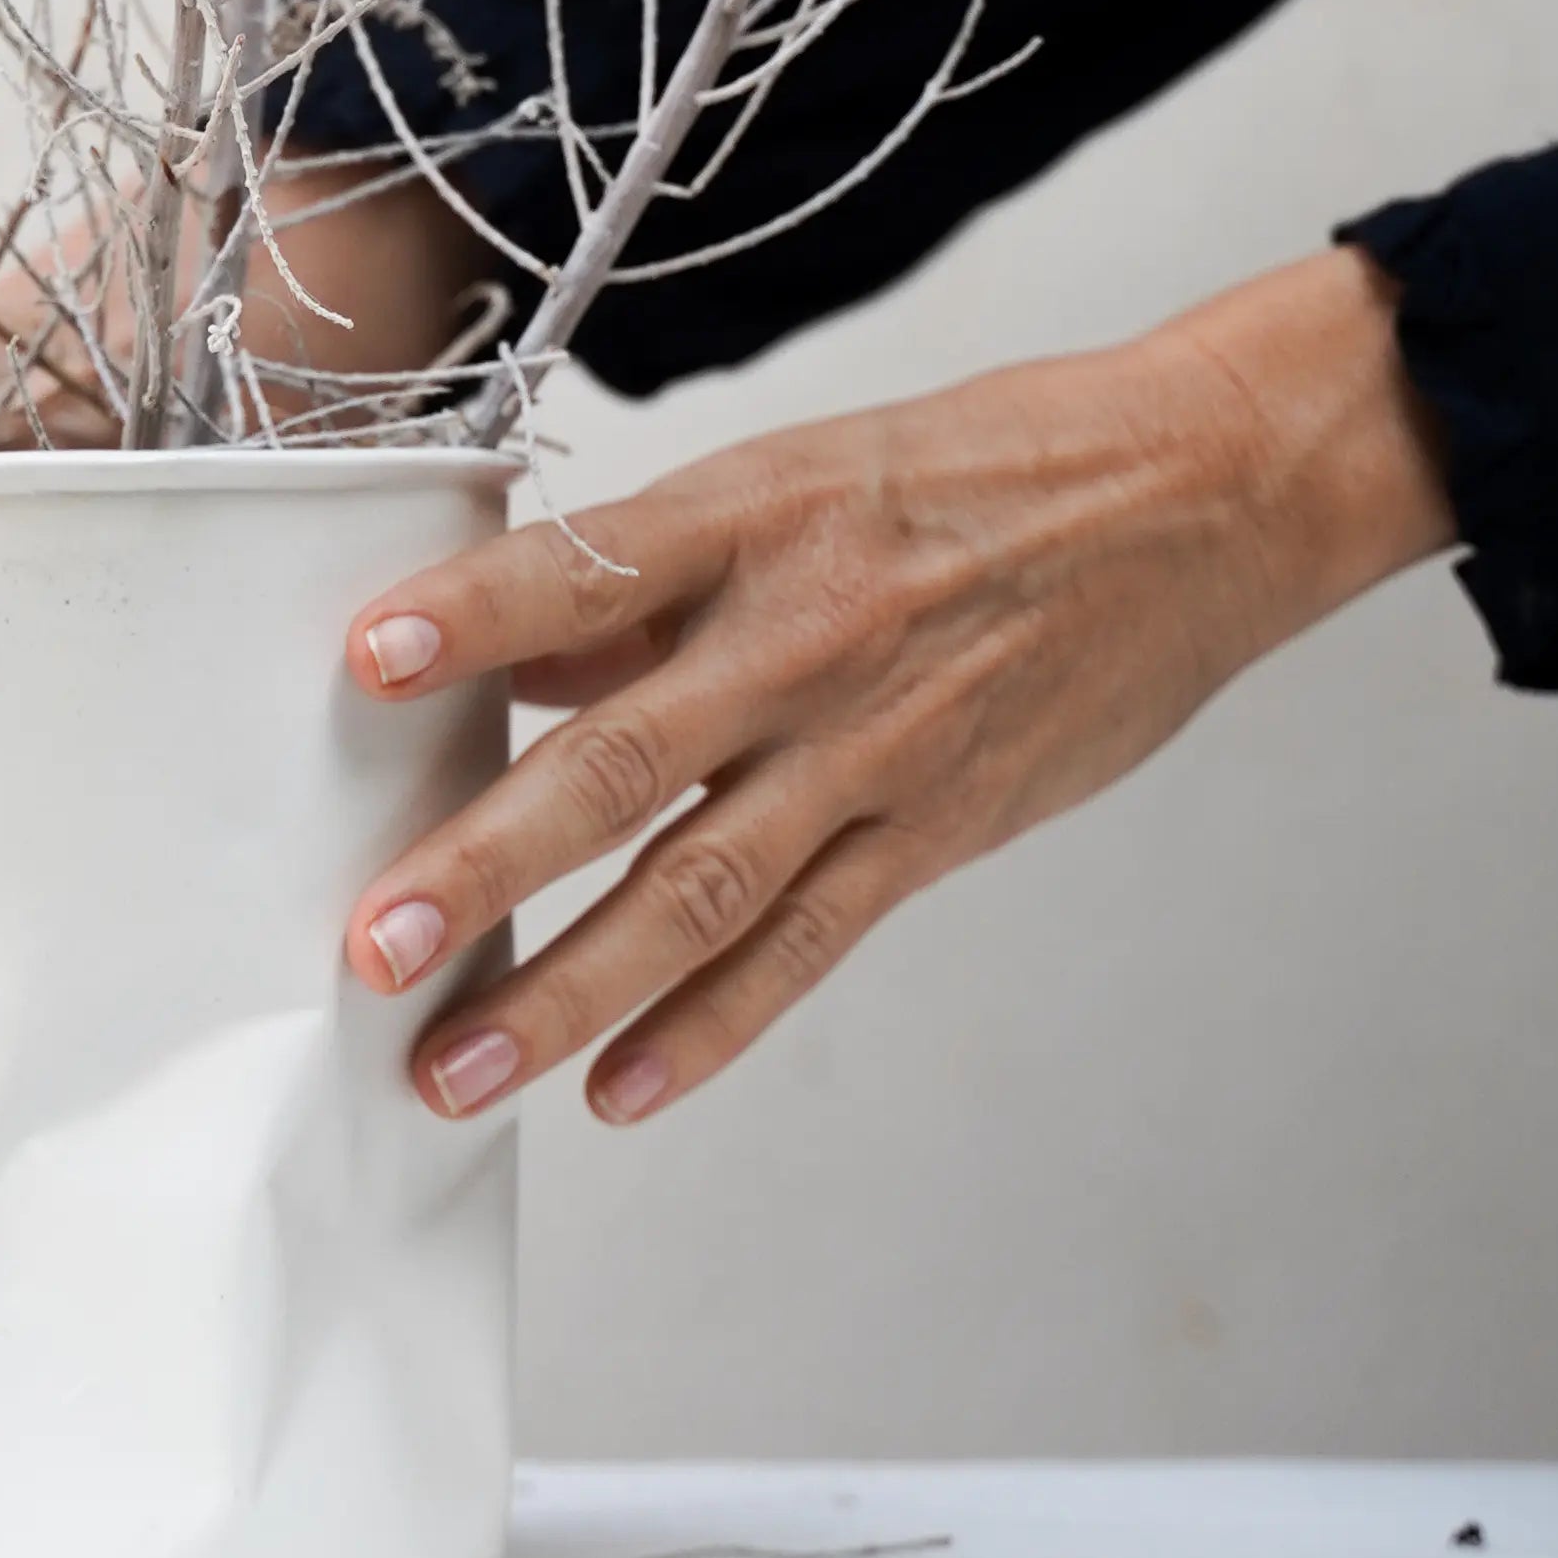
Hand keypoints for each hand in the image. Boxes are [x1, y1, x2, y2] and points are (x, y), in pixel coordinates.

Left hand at [337, 250, 1456, 1128]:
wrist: (1194, 499)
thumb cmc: (980, 469)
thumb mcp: (798, 472)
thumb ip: (650, 577)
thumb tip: (508, 652)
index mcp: (754, 517)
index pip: (587, 570)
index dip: (473, 614)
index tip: (364, 658)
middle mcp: (805, 637)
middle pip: (619, 762)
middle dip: (484, 866)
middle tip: (374, 945)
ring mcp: (874, 747)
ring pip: (698, 890)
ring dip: (566, 990)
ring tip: (454, 1065)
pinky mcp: (937, 829)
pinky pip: (806, 945)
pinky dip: (709, 1028)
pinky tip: (618, 1089)